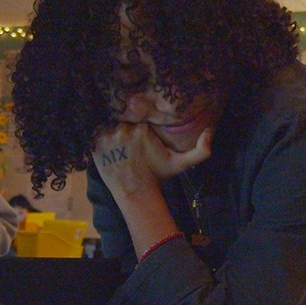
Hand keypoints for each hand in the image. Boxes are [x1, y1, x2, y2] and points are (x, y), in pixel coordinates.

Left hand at [91, 123, 212, 199]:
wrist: (135, 192)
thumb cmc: (157, 176)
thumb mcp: (180, 164)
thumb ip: (200, 150)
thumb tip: (210, 131)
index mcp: (143, 127)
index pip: (137, 112)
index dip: (136, 116)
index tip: (137, 123)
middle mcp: (125, 128)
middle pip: (122, 116)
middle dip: (123, 120)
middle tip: (124, 130)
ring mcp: (108, 135)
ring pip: (108, 121)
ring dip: (110, 125)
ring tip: (113, 133)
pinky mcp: (96, 143)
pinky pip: (94, 130)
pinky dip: (97, 132)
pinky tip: (103, 138)